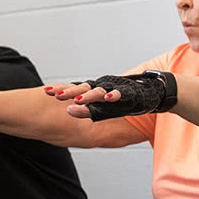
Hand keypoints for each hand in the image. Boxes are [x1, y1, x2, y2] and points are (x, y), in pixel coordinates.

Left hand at [45, 71, 175, 120]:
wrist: (151, 93)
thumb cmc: (124, 100)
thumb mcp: (104, 108)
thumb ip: (87, 110)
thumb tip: (69, 111)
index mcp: (96, 90)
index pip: (76, 89)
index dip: (62, 90)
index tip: (47, 91)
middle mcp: (103, 87)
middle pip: (84, 88)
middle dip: (70, 92)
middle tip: (56, 95)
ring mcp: (115, 88)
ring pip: (100, 91)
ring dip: (89, 95)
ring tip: (79, 99)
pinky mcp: (129, 93)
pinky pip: (121, 94)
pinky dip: (115, 95)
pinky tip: (109, 98)